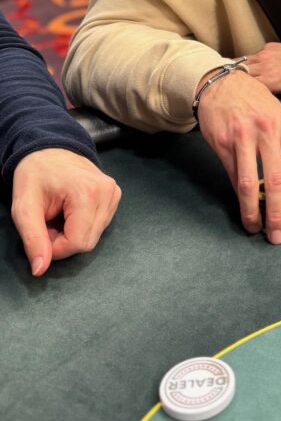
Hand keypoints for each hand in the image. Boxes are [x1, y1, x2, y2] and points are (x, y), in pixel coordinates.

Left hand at [11, 149, 120, 276]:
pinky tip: (72, 212)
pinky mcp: (115, 195)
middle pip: (88, 242)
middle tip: (50, 223)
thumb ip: (33, 240)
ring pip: (94, 236)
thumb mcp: (24, 208)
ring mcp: (114, 193)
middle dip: (65, 241)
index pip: (77, 243)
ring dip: (73, 234)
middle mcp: (107, 192)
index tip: (43, 233)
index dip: (56, 247)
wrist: (50, 150)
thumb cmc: (35, 175)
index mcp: (88, 192)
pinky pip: (100, 226)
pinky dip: (82, 226)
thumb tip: (40, 270)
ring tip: (60, 215)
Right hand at [196, 70, 280, 244]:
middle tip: (279, 235)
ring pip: (251, 184)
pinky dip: (239, 198)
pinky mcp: (223, 143)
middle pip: (278, 181)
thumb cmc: (254, 101)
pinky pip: (233, 177)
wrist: (221, 83)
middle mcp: (269, 132)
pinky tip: (243, 209)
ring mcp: (244, 137)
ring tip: (257, 228)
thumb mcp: (278, 118)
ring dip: (254, 212)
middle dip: (279, 214)